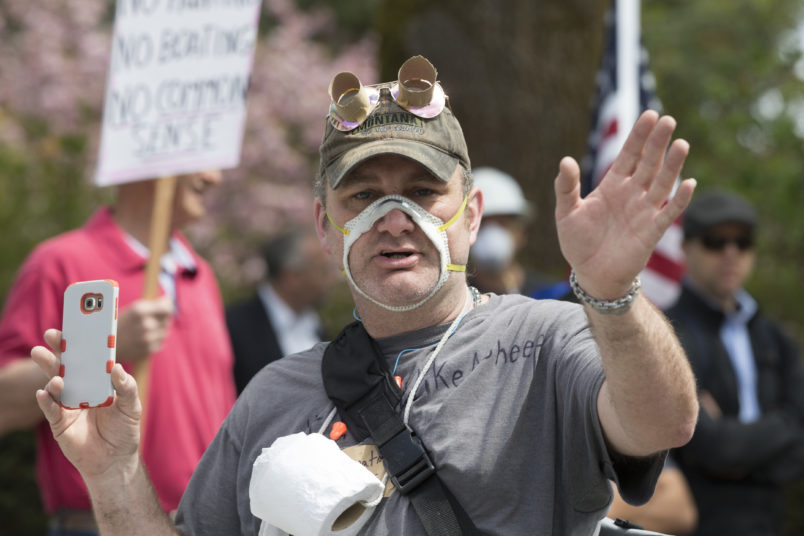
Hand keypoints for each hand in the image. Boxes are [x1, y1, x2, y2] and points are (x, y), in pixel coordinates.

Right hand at [32, 329, 140, 479]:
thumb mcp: (132, 406)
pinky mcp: (59, 423)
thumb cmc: (125, 430)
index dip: (81, 343)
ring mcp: (68, 405)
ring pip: (55, 384)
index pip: (88, 359)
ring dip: (51, 373)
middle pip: (66, 366)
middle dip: (58, 351)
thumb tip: (117, 368)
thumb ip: (127, 387)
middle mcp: (80, 389)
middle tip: (51, 336)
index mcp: (98, 382)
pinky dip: (46, 401)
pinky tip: (45, 393)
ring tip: (51, 367)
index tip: (76, 327)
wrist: (114, 460)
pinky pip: (50, 409)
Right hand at [116, 297, 173, 361]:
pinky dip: (155, 340)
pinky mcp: (148, 349)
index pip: (167, 308)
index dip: (167, 306)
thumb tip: (169, 300)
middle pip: (167, 320)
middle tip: (151, 318)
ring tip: (145, 329)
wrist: (103, 345)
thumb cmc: (118, 324)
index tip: (165, 305)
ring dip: (159, 330)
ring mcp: (147, 338)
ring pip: (165, 332)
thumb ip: (151, 305)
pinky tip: (144, 338)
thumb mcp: (131, 310)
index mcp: (139, 311)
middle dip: (162, 318)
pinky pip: (160, 342)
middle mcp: (145, 324)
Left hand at [554, 110, 695, 298]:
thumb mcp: (566, 212)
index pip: (629, 155)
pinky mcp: (651, 232)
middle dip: (658, 143)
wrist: (591, 274)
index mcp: (612, 185)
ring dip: (672, 165)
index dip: (639, 136)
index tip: (650, 115)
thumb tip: (565, 160)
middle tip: (668, 120)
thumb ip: (566, 187)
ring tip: (681, 144)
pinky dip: (679, 200)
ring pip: (662, 183)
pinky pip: (668, 213)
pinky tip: (689, 183)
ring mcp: (644, 211)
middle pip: (649, 163)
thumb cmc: (578, 243)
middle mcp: (632, 194)